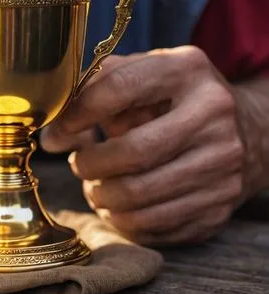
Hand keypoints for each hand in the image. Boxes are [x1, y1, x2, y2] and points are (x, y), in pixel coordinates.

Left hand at [41, 47, 243, 244]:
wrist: (244, 128)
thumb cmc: (173, 98)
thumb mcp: (140, 76)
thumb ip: (91, 92)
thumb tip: (50, 135)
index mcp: (186, 70)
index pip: (119, 88)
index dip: (77, 113)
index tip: (57, 130)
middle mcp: (213, 113)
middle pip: (133, 152)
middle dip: (90, 165)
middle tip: (78, 164)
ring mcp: (224, 161)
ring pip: (142, 196)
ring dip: (103, 197)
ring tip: (94, 187)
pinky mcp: (223, 201)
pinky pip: (159, 224)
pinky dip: (126, 221)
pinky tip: (118, 207)